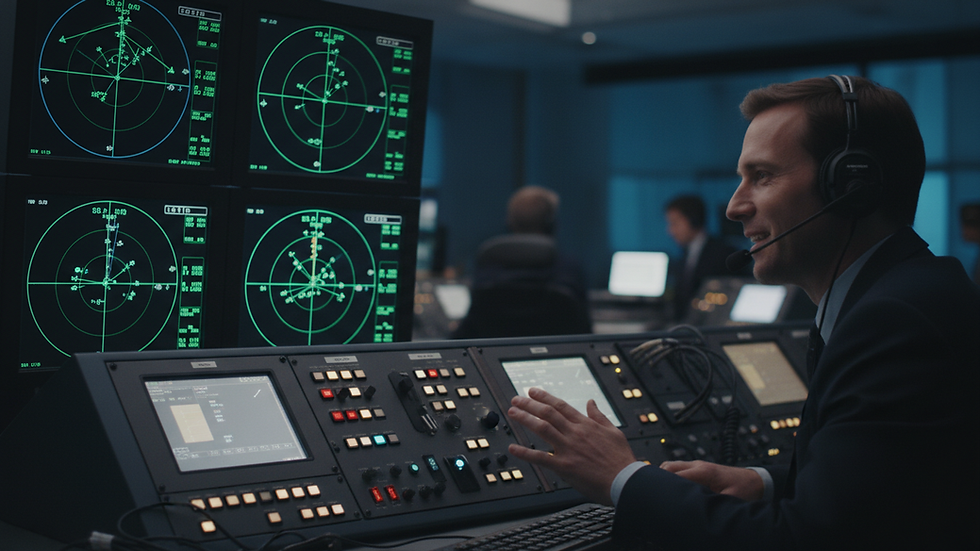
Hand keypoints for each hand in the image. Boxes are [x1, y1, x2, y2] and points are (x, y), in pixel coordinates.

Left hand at [507, 387, 636, 505]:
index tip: (533, 391)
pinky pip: (541, 457)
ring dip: (525, 419)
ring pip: (542, 429)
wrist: (625, 480)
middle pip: (548, 413)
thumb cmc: (621, 459)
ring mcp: (569, 449)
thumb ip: (599, 416)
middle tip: (516, 399)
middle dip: (529, 404)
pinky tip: (513, 449)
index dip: (545, 397)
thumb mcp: (613, 431)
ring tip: (512, 413)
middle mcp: (575, 433)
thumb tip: (591, 402)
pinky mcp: (565, 466)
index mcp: (586, 425)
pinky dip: (526, 453)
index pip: (561, 406)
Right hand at [660, 460, 763, 500]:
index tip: (656, 494)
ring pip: (672, 465)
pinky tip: (669, 487)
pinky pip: (678, 468)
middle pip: (669, 466)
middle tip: (652, 492)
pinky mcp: (698, 468)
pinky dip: (670, 475)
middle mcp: (698, 465)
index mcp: (704, 471)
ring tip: (658, 490)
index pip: (676, 474)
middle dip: (658, 478)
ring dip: (663, 475)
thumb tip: (697, 508)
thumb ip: (711, 502)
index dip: (664, 484)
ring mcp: (697, 465)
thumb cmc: (744, 488)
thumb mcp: (729, 499)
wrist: (755, 480)